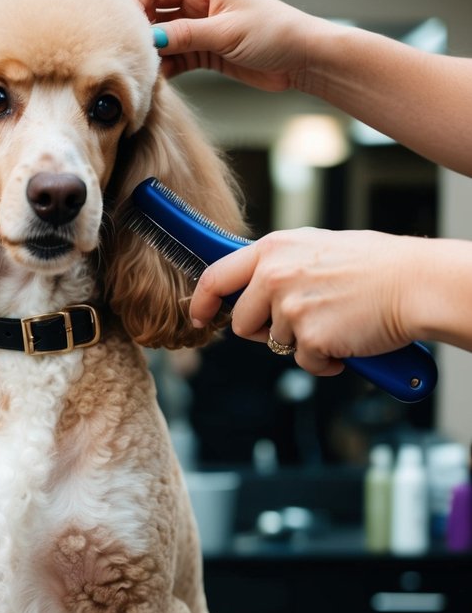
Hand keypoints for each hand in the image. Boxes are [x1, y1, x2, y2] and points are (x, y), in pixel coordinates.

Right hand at [128, 0, 323, 89]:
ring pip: (161, 36)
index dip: (135, 0)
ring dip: (152, 53)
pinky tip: (160, 82)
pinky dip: (165, 69)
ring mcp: (200, 28)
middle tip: (133, 54)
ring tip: (145, 72)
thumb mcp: (225, 32)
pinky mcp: (206, 52)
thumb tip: (148, 40)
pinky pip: (175, 57)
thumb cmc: (274, 33)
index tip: (131, 29)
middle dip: (140, 30)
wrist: (303, 58)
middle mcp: (197, 2)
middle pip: (152, 8)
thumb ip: (185, 34)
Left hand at [188, 228, 417, 375]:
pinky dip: (325, 361)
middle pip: (242, 323)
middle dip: (265, 332)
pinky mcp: (309, 338)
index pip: (217, 276)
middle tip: (302, 321)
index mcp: (273, 250)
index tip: (198, 316)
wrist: (413, 285)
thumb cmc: (374, 266)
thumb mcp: (315, 249)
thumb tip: (251, 290)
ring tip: (335, 322)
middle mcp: (275, 276)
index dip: (202, 301)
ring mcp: (290, 308)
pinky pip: (304, 364)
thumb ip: (278, 266)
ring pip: (275, 346)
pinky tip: (347, 339)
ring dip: (302, 344)